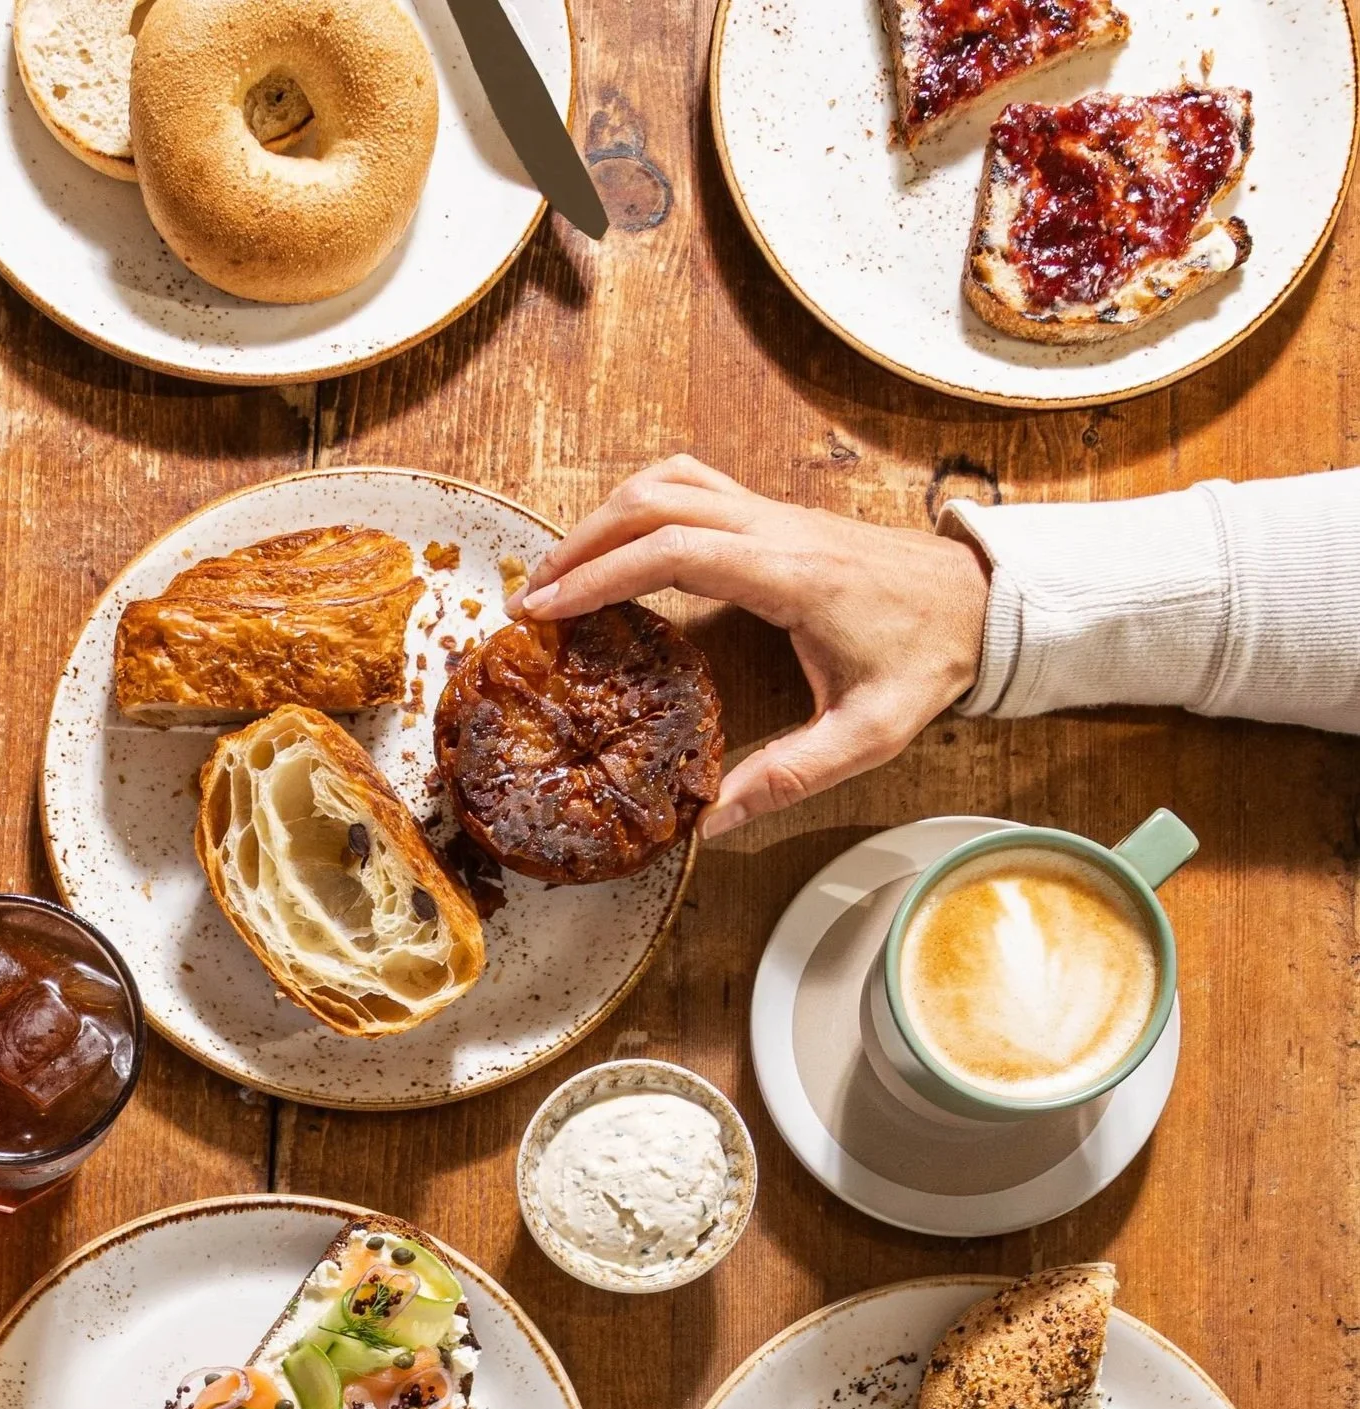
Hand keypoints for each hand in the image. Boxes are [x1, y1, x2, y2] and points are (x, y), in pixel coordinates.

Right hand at [520, 455, 990, 837]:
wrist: (980, 603)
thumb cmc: (927, 661)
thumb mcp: (867, 736)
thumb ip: (788, 778)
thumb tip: (711, 822)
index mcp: (790, 575)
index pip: (674, 550)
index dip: (602, 574)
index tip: (548, 608)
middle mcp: (775, 527)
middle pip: (655, 499)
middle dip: (583, 542)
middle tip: (535, 596)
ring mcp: (774, 511)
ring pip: (670, 479)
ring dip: (608, 516)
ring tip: (564, 570)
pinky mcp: (775, 513)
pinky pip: (694, 485)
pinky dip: (643, 506)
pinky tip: (621, 547)